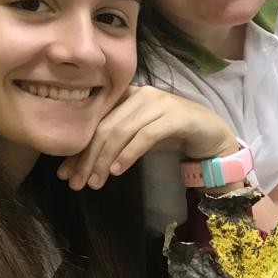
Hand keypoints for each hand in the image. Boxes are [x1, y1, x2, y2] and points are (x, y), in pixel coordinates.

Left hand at [57, 85, 236, 189]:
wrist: (213, 135)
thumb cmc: (173, 134)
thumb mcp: (138, 136)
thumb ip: (114, 142)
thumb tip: (79, 164)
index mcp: (128, 95)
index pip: (96, 121)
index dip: (78, 147)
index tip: (64, 173)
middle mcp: (142, 94)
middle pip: (105, 127)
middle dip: (88, 157)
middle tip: (77, 183)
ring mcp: (160, 102)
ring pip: (122, 131)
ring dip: (105, 159)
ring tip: (96, 182)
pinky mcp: (177, 116)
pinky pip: (146, 135)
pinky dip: (129, 154)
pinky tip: (118, 171)